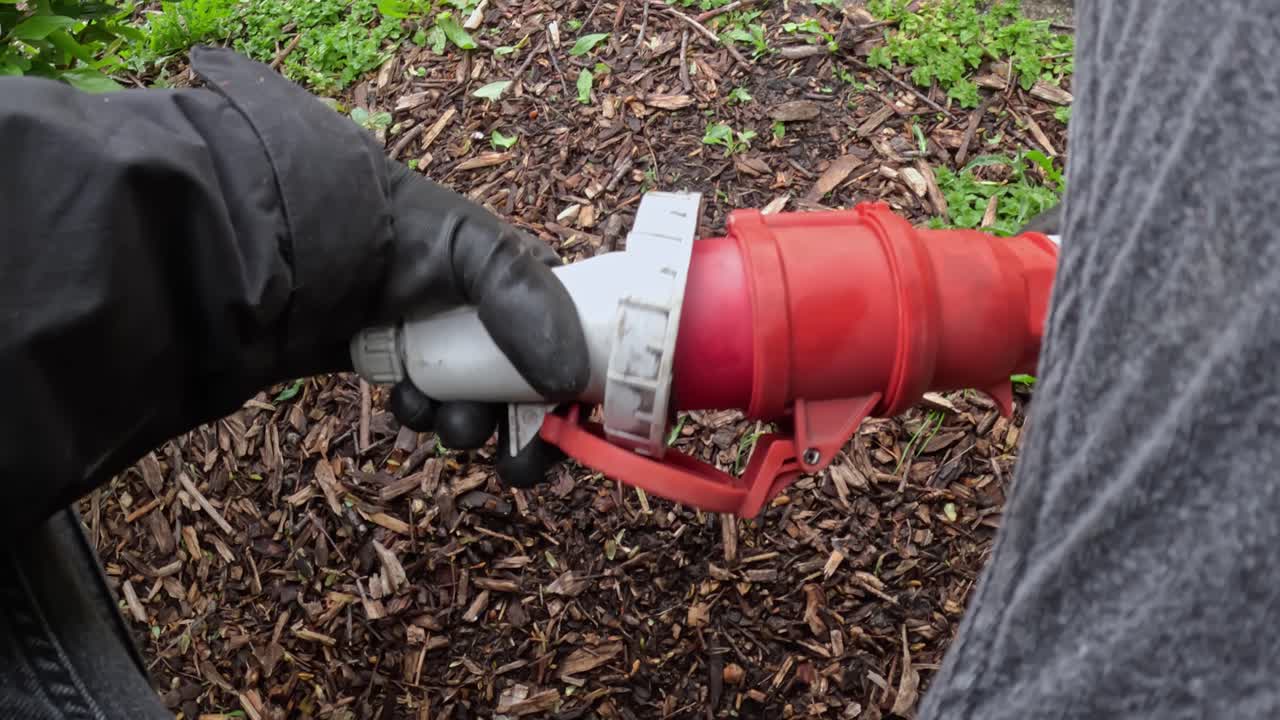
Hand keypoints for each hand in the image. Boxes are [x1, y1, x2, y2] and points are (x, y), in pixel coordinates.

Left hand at [372, 159, 588, 486]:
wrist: (271, 251)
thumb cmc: (379, 231)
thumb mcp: (469, 250)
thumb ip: (529, 305)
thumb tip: (571, 382)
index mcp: (509, 269)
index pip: (570, 326)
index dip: (579, 375)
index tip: (575, 419)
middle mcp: (477, 305)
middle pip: (526, 378)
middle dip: (522, 420)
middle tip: (515, 452)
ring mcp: (433, 336)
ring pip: (476, 399)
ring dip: (469, 422)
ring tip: (445, 417)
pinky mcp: (390, 363)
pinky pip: (427, 402)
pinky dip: (425, 413)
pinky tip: (404, 401)